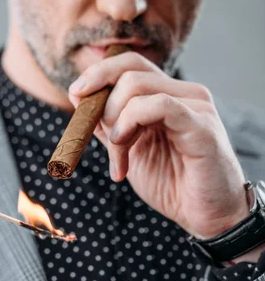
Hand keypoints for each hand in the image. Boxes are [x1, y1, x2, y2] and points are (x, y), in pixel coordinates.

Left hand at [69, 52, 247, 239]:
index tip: (75, 95)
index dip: (98, 73)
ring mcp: (195, 106)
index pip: (130, 64)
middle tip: (97, 134)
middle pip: (130, 69)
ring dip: (113, 121)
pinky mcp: (201, 126)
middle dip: (100, 99)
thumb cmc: (172, 185)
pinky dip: (130, 122)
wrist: (206, 216)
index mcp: (168, 96)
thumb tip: (80, 100)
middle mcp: (184, 94)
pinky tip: (125, 149)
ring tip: (119, 158)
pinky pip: (158, 105)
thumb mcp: (130, 151)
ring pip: (137, 86)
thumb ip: (109, 126)